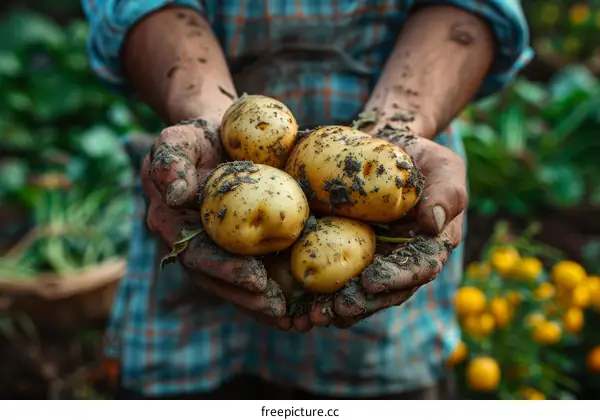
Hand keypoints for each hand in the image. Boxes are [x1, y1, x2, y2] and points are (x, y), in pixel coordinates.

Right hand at [142, 118, 290, 329]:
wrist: (218, 138)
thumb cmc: (198, 137)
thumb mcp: (178, 138)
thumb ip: (170, 161)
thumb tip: (176, 195)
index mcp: (171, 225)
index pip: (197, 256)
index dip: (224, 271)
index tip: (254, 280)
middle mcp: (191, 245)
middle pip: (219, 280)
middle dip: (248, 297)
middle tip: (279, 308)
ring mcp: (214, 250)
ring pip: (235, 284)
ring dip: (261, 303)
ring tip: (292, 317)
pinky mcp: (237, 249)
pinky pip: (253, 272)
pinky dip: (273, 290)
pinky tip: (298, 304)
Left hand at [303, 118, 466, 328]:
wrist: (384, 148)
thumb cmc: (419, 158)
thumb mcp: (444, 167)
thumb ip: (447, 193)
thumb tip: (432, 224)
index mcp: (429, 248)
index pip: (418, 269)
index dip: (396, 280)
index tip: (371, 283)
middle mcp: (401, 262)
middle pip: (384, 292)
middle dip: (360, 304)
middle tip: (335, 310)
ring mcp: (372, 262)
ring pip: (356, 293)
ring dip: (333, 308)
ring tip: (310, 318)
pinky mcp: (346, 255)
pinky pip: (332, 277)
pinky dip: (316, 293)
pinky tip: (295, 307)